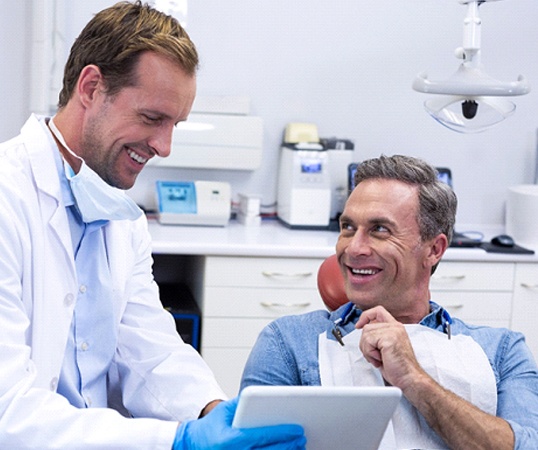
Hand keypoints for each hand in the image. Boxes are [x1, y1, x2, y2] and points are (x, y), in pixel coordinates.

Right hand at [173, 397, 305, 449]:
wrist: (191, 446)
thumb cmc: (210, 428)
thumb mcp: (224, 410)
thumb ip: (243, 403)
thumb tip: (267, 397)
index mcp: (230, 440)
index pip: (262, 436)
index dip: (282, 433)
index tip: (297, 429)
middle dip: (289, 446)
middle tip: (302, 438)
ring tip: (298, 448)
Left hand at [356, 306, 423, 389]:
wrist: (409, 378)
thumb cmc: (398, 367)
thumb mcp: (386, 347)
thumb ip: (378, 336)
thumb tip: (363, 331)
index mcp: (396, 327)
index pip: (378, 311)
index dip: (366, 316)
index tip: (359, 325)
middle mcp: (395, 327)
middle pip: (367, 326)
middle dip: (365, 344)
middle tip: (375, 356)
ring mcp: (393, 331)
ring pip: (366, 334)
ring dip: (368, 350)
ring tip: (379, 358)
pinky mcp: (389, 338)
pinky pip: (368, 341)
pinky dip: (370, 353)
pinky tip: (380, 359)